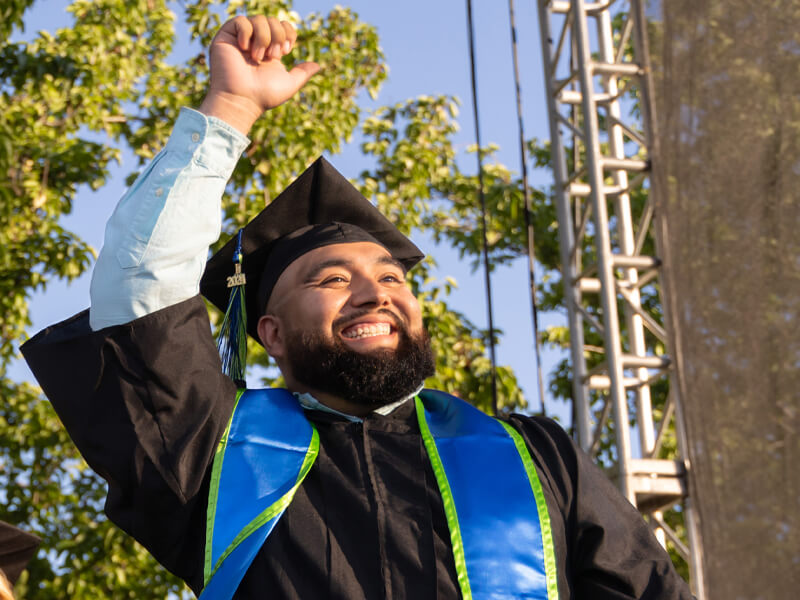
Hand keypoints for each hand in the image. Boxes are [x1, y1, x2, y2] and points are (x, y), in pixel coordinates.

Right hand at [198, 15, 319, 133]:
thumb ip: (303, 73)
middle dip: (277, 36)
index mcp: (269, 50)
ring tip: (258, 57)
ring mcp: (240, 39)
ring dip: (264, 38)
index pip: (282, 26)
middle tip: (272, 56)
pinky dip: (246, 33)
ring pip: (258, 19)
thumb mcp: (289, 84)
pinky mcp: (226, 37)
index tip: (286, 51)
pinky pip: (240, 21)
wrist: (242, 100)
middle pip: (273, 21)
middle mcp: (255, 42)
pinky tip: (245, 48)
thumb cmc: (264, 96)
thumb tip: (318, 65)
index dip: (288, 33)